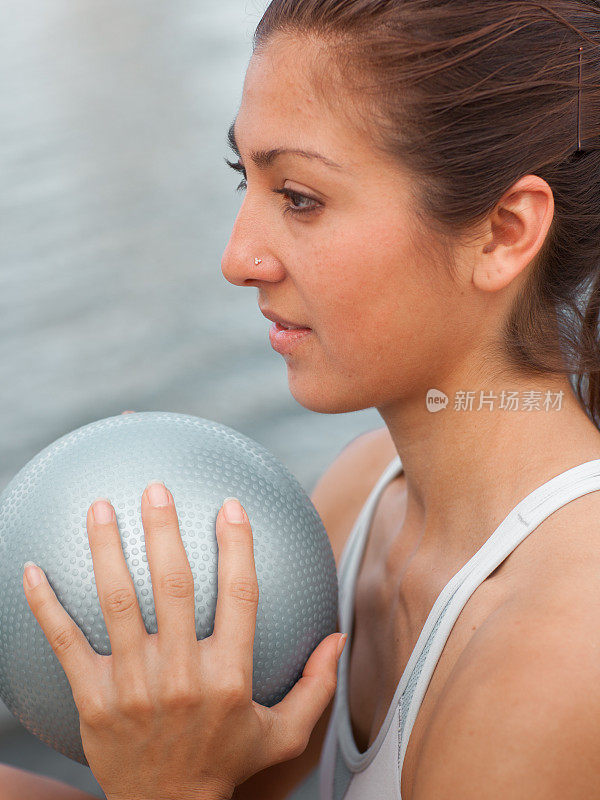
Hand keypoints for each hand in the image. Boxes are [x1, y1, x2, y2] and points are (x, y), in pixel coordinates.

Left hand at [22, 483, 345, 799]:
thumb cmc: (226, 763)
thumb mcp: (282, 734)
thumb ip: (316, 687)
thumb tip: (339, 638)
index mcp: (229, 676)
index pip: (239, 595)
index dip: (237, 546)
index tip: (230, 506)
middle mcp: (181, 675)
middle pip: (172, 586)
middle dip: (164, 530)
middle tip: (156, 489)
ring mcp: (133, 687)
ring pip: (117, 603)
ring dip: (106, 550)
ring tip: (99, 507)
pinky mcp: (93, 700)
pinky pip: (66, 644)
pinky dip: (47, 605)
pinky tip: (33, 569)